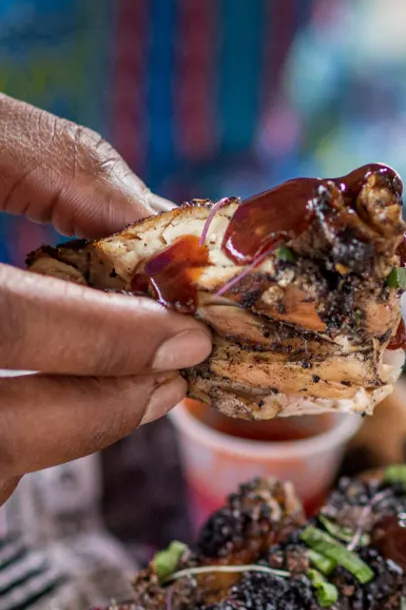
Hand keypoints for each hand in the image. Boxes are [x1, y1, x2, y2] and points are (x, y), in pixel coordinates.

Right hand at [0, 94, 211, 505]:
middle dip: (98, 411)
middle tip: (168, 380)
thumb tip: (155, 221)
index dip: (102, 339)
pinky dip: (9, 446)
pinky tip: (40, 399)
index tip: (184, 336)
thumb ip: (50, 163)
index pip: (0, 323)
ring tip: (120, 391)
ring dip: (57, 439)